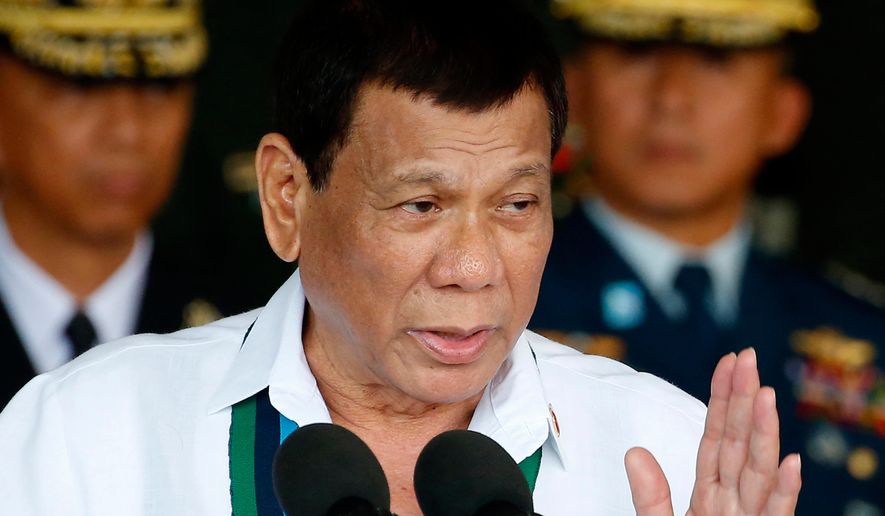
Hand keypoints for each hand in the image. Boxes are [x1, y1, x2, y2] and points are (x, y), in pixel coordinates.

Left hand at [625, 348, 801, 514]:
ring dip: (763, 432)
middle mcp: (735, 503)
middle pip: (740, 444)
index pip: (716, 439)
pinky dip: (785, 490)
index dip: (721, 400)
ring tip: (764, 395)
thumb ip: (651, 496)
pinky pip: (776, 514)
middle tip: (747, 358)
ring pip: (760, 471)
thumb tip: (634, 453)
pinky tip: (791, 461)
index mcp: (710, 496)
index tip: (727, 364)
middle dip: (743, 399)